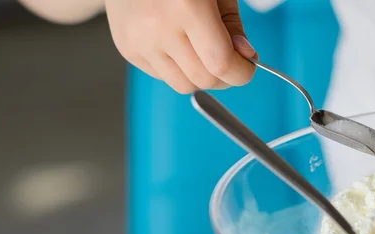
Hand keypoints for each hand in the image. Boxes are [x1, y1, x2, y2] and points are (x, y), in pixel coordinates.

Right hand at [105, 0, 256, 93]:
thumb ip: (232, 23)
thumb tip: (245, 56)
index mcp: (187, 7)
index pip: (221, 63)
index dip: (241, 73)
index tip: (247, 70)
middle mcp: (159, 28)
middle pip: (202, 80)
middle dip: (224, 79)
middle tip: (230, 64)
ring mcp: (140, 41)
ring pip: (182, 85)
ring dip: (199, 77)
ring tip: (202, 53)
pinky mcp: (127, 48)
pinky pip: (162, 76)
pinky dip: (177, 69)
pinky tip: (178, 45)